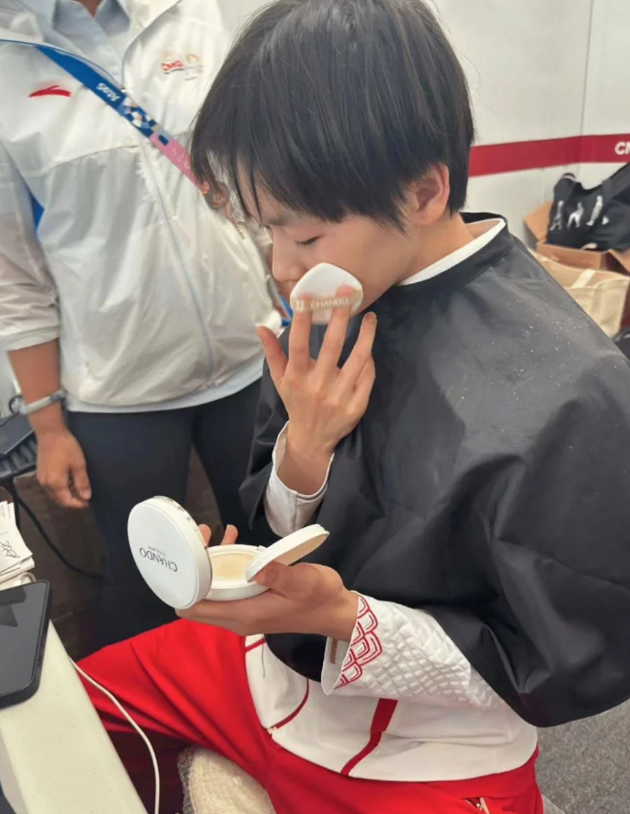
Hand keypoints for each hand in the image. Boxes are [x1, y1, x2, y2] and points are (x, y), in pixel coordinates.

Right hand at [37, 429, 91, 508]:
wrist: (50, 433)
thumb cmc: (66, 447)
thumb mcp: (78, 464)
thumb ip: (82, 482)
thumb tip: (86, 497)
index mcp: (56, 483)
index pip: (67, 501)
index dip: (78, 504)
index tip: (88, 503)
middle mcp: (46, 484)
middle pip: (59, 500)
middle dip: (71, 501)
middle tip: (83, 498)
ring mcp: (41, 478)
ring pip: (53, 494)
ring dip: (64, 495)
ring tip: (77, 491)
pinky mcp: (40, 472)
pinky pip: (49, 487)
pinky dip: (58, 489)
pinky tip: (67, 482)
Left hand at [178, 524, 358, 641]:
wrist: (335, 611)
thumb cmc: (320, 597)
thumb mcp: (304, 582)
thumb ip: (279, 575)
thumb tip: (255, 570)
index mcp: (244, 614)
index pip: (194, 608)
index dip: (181, 585)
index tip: (184, 557)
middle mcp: (236, 617)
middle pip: (196, 597)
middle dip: (191, 568)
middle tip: (200, 536)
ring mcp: (242, 611)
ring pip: (210, 590)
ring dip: (207, 563)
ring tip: (215, 532)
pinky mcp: (249, 603)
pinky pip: (226, 586)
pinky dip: (223, 565)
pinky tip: (234, 540)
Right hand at [257, 293, 376, 459]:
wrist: (312, 439)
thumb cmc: (296, 402)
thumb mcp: (280, 380)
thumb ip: (272, 353)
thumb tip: (261, 326)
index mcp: (296, 377)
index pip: (298, 343)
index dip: (302, 318)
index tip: (308, 295)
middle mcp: (318, 386)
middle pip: (332, 346)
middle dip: (340, 317)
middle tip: (348, 293)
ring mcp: (339, 397)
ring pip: (357, 359)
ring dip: (366, 335)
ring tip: (370, 317)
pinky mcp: (356, 406)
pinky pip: (367, 377)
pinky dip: (369, 360)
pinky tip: (369, 346)